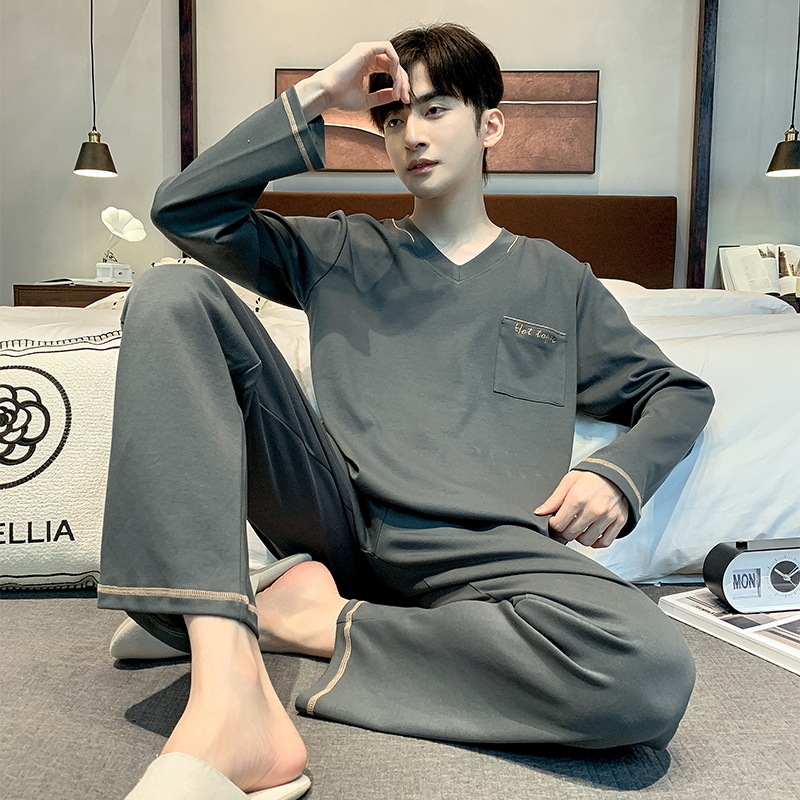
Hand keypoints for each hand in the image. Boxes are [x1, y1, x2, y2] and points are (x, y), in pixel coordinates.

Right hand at [294, 42, 410, 119]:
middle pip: (394, 65)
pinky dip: (395, 62)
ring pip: (393, 58)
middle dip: (403, 82)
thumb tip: (396, 95)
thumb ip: (382, 96)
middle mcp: (367, 57)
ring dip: (399, 74)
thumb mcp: (368, 100)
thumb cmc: (340, 98)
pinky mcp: (365, 49)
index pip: (390, 71)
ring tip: (398, 89)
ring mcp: (366, 52)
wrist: (327, 94)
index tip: (402, 99)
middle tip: (405, 97)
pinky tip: (394, 77)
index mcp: (366, 67)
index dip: (399, 85)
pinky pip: (387, 48)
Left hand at [534, 471, 628, 547]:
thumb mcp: (569, 482)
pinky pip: (604, 542)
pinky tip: (591, 533)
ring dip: (580, 537)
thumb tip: (540, 512)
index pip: (559, 524)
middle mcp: (593, 509)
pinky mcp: (619, 521)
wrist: (617, 473)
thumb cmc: (592, 477)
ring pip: (587, 541)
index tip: (556, 520)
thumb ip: (554, 499)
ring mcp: (608, 516)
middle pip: (571, 534)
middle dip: (565, 531)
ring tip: (579, 527)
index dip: (554, 524)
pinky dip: (596, 542)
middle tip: (567, 524)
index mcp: (578, 498)